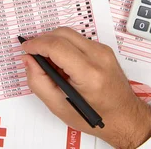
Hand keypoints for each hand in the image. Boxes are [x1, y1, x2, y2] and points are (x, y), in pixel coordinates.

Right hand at [21, 27, 150, 148]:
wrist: (125, 117)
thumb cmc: (96, 116)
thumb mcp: (59, 107)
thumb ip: (39, 82)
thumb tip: (29, 60)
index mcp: (89, 75)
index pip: (57, 47)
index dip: (36, 44)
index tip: (26, 48)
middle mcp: (99, 57)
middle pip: (62, 34)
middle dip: (43, 40)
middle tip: (33, 55)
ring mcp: (104, 51)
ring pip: (70, 34)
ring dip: (54, 43)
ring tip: (49, 63)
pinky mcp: (104, 49)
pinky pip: (78, 39)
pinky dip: (65, 45)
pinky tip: (63, 63)